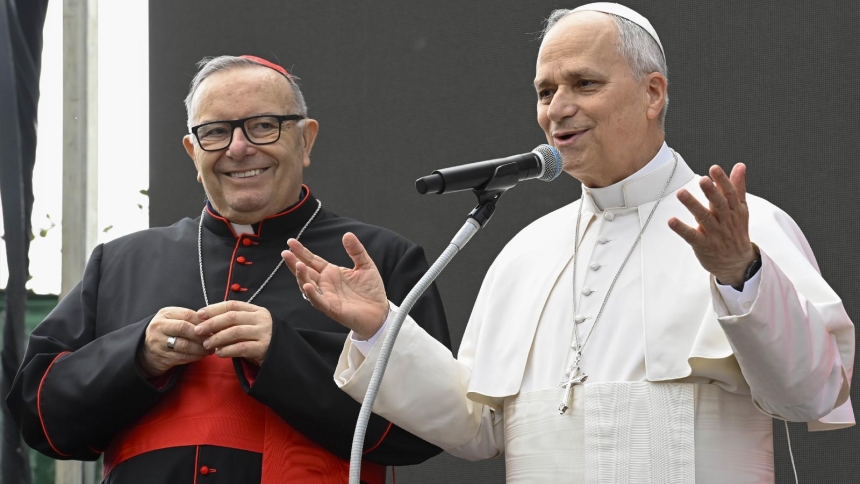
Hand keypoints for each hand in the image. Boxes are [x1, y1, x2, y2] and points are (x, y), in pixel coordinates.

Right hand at [138, 307, 210, 377]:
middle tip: (213, 339)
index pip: (187, 315)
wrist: (145, 350)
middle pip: (184, 328)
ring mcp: (159, 343)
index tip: (214, 327)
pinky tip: (202, 355)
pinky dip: (195, 357)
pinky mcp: (162, 357)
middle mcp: (159, 327)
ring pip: (184, 345)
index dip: (203, 321)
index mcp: (165, 314)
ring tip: (210, 349)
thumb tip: (212, 323)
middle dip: (202, 335)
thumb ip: (190, 319)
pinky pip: (183, 357)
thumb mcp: (174, 320)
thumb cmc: (166, 332)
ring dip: (201, 348)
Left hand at [194, 301, 272, 366]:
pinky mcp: (264, 348)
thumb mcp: (251, 326)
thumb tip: (206, 321)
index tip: (199, 314)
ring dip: (217, 338)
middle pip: (232, 317)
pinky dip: (227, 350)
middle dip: (212, 323)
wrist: (282, 355)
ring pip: (236, 332)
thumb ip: (235, 322)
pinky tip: (219, 353)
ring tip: (206, 344)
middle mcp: (261, 319)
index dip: (214, 308)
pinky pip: (242, 348)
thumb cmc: (261, 340)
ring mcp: (264, 333)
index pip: (233, 305)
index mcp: (257, 311)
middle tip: (198, 331)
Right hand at [281, 233, 388, 339]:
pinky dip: (312, 295)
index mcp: (331, 273)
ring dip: (301, 276)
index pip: (312, 260)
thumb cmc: (371, 290)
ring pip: (308, 286)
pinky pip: (319, 302)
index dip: (301, 251)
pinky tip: (308, 285)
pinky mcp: (332, 309)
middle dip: (294, 263)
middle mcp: (325, 284)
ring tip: (297, 265)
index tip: (291, 242)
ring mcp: (327, 296)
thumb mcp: (365, 265)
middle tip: (285, 252)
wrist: (380, 311)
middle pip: (306, 272)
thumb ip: (356, 250)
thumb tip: (347, 234)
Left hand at [668, 163, 757, 286]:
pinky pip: (692, 236)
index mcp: (734, 210)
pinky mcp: (703, 245)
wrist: (737, 262)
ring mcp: (714, 233)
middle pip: (718, 204)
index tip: (714, 168)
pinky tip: (671, 221)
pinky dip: (682, 229)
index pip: (729, 193)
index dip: (722, 180)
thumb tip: (739, 166)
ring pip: (704, 218)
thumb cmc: (736, 231)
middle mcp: (725, 221)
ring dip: (692, 205)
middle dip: (711, 192)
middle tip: (702, 179)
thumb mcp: (740, 209)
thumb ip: (737, 187)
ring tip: (681, 193)